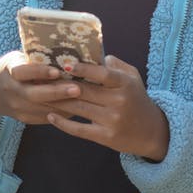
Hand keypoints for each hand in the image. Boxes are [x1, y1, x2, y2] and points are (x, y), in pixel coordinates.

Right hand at [0, 51, 78, 127]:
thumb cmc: (12, 68)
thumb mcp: (17, 58)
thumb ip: (35, 58)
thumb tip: (66, 51)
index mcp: (9, 71)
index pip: (22, 72)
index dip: (39, 72)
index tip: (57, 71)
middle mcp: (12, 91)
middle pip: (34, 95)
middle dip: (57, 93)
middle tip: (77, 89)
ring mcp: (17, 108)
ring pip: (42, 109)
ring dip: (64, 105)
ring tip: (83, 100)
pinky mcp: (24, 119)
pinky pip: (45, 118)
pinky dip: (62, 114)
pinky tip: (77, 108)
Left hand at [45, 55, 170, 160]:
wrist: (151, 131)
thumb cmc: (137, 99)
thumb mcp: (133, 78)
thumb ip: (116, 65)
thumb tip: (97, 55)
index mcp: (125, 84)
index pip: (103, 74)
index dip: (84, 69)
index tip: (66, 64)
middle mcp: (119, 101)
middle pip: (85, 91)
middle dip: (61, 84)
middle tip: (43, 78)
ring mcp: (112, 120)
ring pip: (79, 108)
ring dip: (58, 101)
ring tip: (41, 94)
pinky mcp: (106, 137)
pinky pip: (80, 129)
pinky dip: (63, 123)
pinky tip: (50, 116)